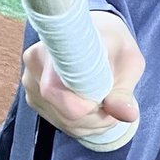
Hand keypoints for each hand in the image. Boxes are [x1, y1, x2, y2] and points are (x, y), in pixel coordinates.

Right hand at [22, 11, 144, 140]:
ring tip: (108, 103)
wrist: (93, 35)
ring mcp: (32, 87)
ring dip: (94, 122)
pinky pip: (63, 124)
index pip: (57, 93)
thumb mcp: (127, 61)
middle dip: (97, 117)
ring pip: (66, 123)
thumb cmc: (112, 42)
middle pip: (65, 114)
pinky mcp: (37, 101)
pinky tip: (96, 107)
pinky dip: (85, 123)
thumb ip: (123, 91)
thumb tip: (127, 115)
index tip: (108, 98)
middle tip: (116, 103)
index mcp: (50, 50)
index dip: (88, 106)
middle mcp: (34, 69)